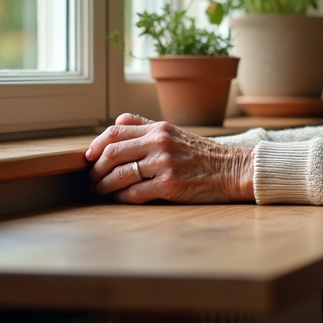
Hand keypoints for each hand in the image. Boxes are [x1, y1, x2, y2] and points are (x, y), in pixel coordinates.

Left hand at [86, 113, 254, 203]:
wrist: (234, 170)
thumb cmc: (204, 155)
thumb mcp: (176, 133)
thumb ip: (146, 126)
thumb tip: (116, 122)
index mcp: (159, 128)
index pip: (114, 132)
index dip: (95, 146)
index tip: (89, 158)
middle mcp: (160, 143)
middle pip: (111, 153)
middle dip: (95, 169)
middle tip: (91, 179)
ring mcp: (165, 164)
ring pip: (119, 175)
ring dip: (103, 187)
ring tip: (100, 192)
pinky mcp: (170, 186)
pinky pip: (134, 193)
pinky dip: (121, 198)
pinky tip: (120, 199)